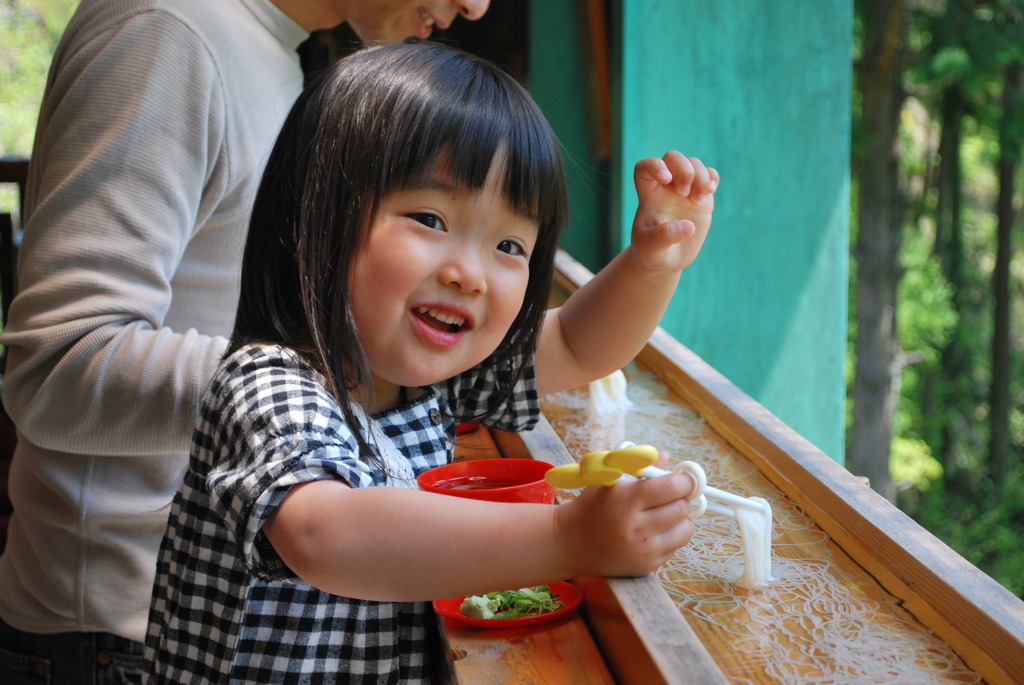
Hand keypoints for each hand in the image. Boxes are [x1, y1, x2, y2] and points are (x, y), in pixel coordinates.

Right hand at [554, 465, 696, 577]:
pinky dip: (671, 536)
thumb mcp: (609, 479)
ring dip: (680, 519)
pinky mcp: (647, 566)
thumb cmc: (592, 505)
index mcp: (627, 500)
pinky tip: (654, 530)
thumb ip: (639, 465)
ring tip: (665, 513)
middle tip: (672, 495)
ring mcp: (643, 550)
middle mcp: (637, 527)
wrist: (571, 543)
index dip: (685, 480)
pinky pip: (675, 547)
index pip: (673, 487)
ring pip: (685, 529)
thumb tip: (667, 457)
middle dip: (681, 498)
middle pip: (682, 508)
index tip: (684, 479)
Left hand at [630, 151, 718, 272]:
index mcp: (648, 195)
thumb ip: (664, 236)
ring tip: (698, 201)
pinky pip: (709, 175)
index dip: (655, 166)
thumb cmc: (652, 252)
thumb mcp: (652, 248)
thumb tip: (688, 226)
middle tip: (685, 194)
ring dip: (700, 177)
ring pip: (693, 163)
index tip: (666, 180)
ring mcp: (684, 190)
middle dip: (683, 170)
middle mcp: (665, 187)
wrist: (667, 259)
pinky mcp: (701, 196)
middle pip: (673, 157)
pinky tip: (710, 191)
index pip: (645, 167)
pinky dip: (712, 178)